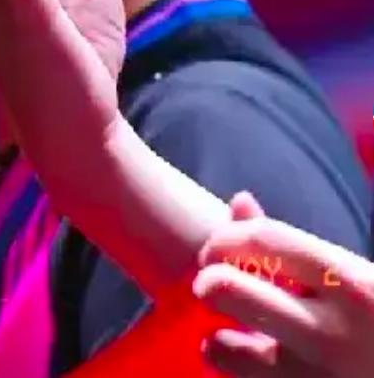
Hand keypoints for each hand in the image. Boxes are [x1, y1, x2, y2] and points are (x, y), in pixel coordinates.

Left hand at [196, 192, 373, 377]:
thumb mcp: (352, 278)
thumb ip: (292, 246)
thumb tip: (239, 201)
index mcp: (352, 283)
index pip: (262, 239)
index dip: (225, 238)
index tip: (218, 250)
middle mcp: (333, 332)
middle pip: (224, 287)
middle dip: (209, 282)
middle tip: (215, 288)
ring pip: (221, 349)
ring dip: (219, 341)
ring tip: (238, 337)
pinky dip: (238, 370)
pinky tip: (255, 364)